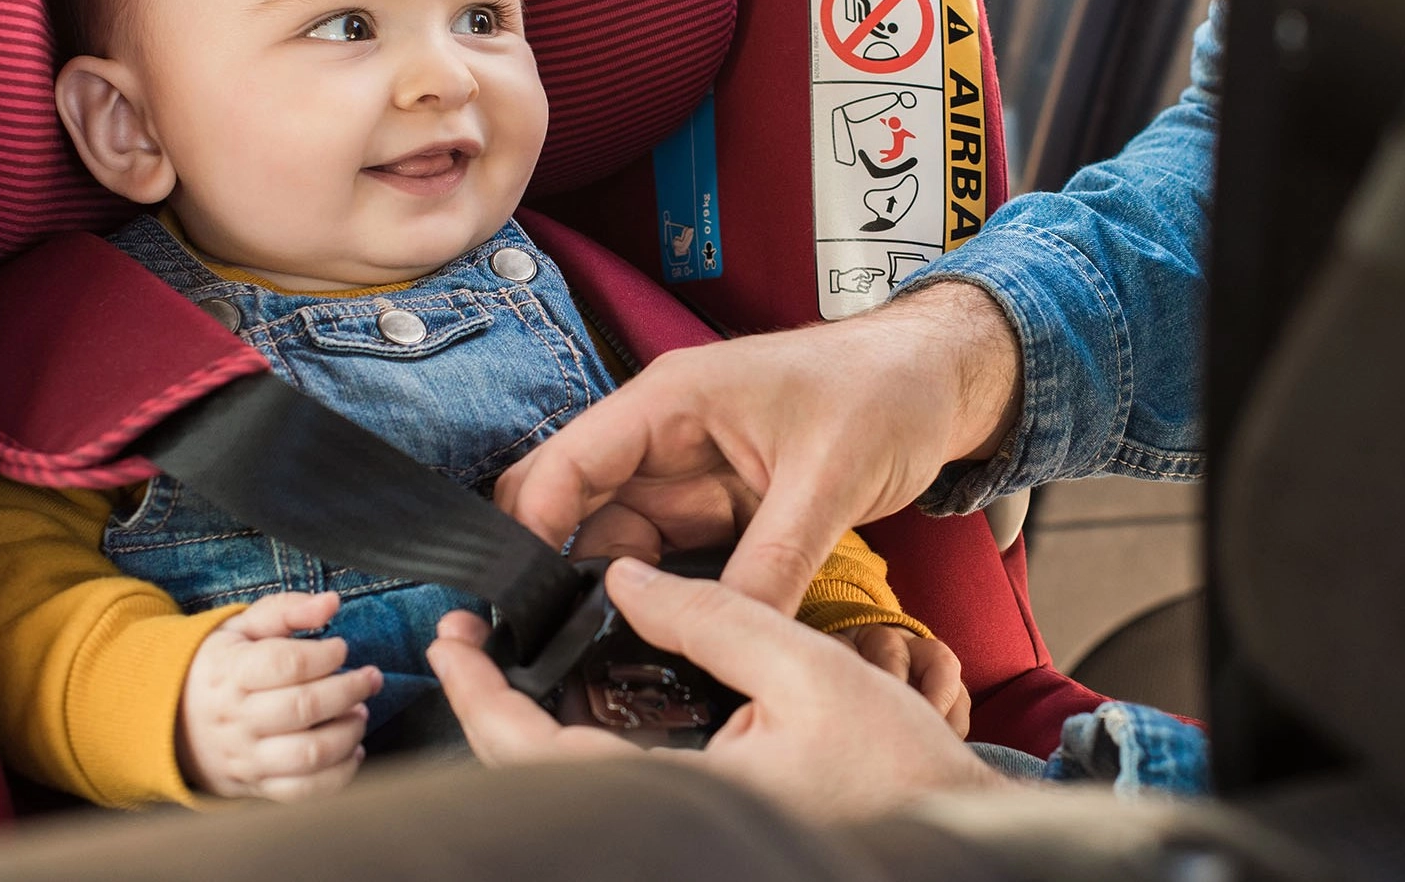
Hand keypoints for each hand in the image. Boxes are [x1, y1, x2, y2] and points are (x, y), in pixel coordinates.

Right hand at [178, 592, 383, 801]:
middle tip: (369, 678)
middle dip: (350, 690)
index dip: (324, 654)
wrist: (171, 721)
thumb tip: (330, 603)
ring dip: (349, 732)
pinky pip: (305, 791)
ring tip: (359, 712)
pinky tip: (352, 749)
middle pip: (304, 708)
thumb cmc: (219, 668)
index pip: (285, 664)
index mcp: (229, 673)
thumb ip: (286, 610)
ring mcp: (246, 757)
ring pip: (309, 754)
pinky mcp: (257, 786)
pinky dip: (340, 773)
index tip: (340, 647)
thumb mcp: (240, 629)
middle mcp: (236, 719)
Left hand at [429, 558, 1011, 820]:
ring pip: (572, 781)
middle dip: (490, 706)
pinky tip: (585, 692)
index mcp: (683, 796)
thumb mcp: (810, 667)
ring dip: (531, 722)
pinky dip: (581, 738)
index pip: (539, 755)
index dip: (481, 697)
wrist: (952, 825)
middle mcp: (670, 820)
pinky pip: (614, 784)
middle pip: (538, 775)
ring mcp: (684, 825)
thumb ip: (714, 616)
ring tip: (513, 656)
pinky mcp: (702, 823)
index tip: (452, 642)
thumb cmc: (898, 765)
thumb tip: (625, 579)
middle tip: (467, 641)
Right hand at [494, 282, 1022, 610]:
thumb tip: (730, 633)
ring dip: (619, 596)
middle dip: (563, 575)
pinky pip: (673, 560)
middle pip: (579, 510)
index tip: (521, 606)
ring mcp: (692, 475)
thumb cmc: (886, 391)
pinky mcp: (721, 507)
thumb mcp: (830, 480)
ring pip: (623, 544)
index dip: (533, 532)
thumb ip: (774, 562)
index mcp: (672, 402)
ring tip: (613, 657)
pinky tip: (667, 639)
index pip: (568, 464)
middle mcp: (667, 437)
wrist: (941, 381)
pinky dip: (667, 598)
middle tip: (561, 649)